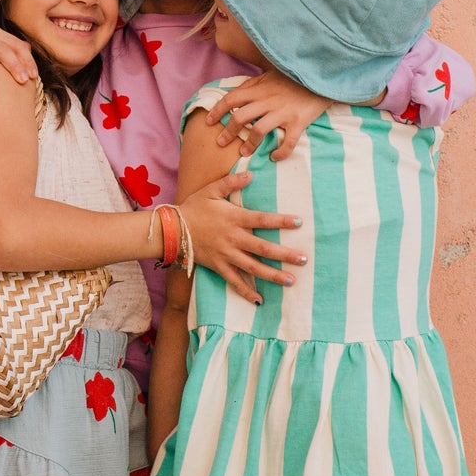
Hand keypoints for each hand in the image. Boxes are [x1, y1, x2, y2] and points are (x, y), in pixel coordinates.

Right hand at [178, 172, 305, 305]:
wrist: (171, 229)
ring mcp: (226, 255)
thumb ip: (232, 182)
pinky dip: (246, 292)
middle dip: (285, 255)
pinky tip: (259, 300)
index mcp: (234, 218)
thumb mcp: (211, 190)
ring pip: (253, 268)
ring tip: (291, 281)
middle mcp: (233, 238)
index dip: (281, 221)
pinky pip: (234, 281)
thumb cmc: (194, 207)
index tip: (299, 222)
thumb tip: (252, 175)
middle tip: (304, 259)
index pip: (262, 219)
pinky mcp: (218, 266)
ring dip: (273, 275)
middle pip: (263, 248)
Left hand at [206, 70, 326, 161]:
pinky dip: (279, 153)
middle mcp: (268, 101)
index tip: (208, 122)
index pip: (231, 99)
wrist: (321, 79)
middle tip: (221, 143)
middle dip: (228, 132)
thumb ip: (253, 84)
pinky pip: (287, 142)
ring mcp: (283, 112)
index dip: (217, 110)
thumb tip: (235, 91)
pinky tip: (274, 157)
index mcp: (260, 89)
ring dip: (249, 144)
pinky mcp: (298, 122)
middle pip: (240, 117)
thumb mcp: (270, 75)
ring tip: (244, 153)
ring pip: (259, 131)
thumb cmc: (294, 78)